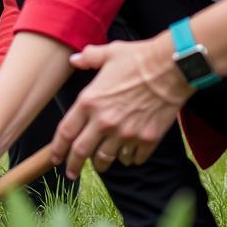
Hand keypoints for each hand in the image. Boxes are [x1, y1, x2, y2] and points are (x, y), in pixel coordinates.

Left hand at [53, 37, 193, 179]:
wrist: (172, 68)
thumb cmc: (139, 58)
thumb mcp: (109, 53)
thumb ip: (88, 58)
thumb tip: (74, 59)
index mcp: (89, 101)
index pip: (66, 132)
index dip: (57, 148)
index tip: (55, 157)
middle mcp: (104, 121)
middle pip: (82, 152)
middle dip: (73, 165)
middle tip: (71, 173)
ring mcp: (126, 133)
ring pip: (107, 158)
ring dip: (101, 164)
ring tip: (100, 165)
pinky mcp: (147, 139)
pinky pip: (133, 158)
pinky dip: (128, 159)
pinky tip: (127, 155)